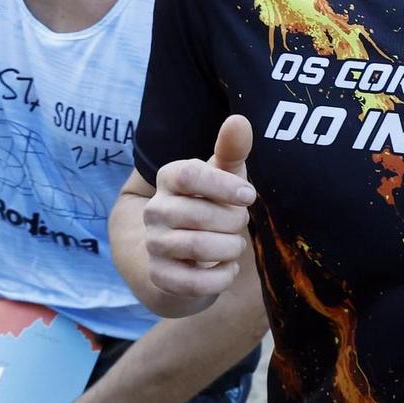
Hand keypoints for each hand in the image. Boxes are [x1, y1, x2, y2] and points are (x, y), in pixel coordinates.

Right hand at [141, 115, 257, 303]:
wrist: (188, 257)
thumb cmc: (212, 207)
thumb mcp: (225, 178)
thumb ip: (232, 150)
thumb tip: (239, 120)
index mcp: (169, 179)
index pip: (189, 175)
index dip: (223, 186)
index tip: (249, 196)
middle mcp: (155, 210)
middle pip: (198, 214)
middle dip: (233, 222)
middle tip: (241, 224)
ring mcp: (153, 245)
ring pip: (197, 247)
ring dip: (230, 248)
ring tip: (234, 245)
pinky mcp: (159, 277)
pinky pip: (194, 282)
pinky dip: (220, 277)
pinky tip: (227, 268)